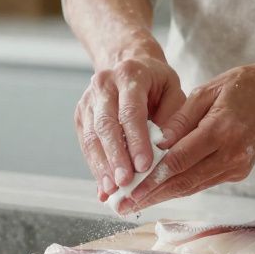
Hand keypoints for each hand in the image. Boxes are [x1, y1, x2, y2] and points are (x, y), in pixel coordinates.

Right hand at [75, 53, 184, 201]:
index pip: (131, 111)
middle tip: (125, 182)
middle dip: (115, 157)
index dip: (137, 140)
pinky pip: (86, 143)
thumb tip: (164, 152)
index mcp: (130, 74)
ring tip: (113, 189)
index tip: (144, 166)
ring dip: (102, 165)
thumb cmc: (157, 83)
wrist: (129, 63)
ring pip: (92, 136)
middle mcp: (104, 84)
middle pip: (106, 124)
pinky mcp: (81, 115)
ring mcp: (88, 100)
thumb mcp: (173, 92)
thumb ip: (172, 119)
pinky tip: (104, 184)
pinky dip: (96, 165)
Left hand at [120, 61, 254, 212]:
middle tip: (123, 205)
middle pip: (185, 181)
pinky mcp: (239, 172)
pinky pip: (204, 181)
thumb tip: (155, 144)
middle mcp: (232, 154)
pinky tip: (160, 190)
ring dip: (164, 195)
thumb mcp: (206, 92)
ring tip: (135, 202)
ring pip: (194, 186)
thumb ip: (180, 120)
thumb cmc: (240, 87)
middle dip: (152, 195)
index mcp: (222, 130)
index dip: (153, 179)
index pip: (180, 161)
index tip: (130, 189)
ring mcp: (238, 167)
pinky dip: (181, 186)